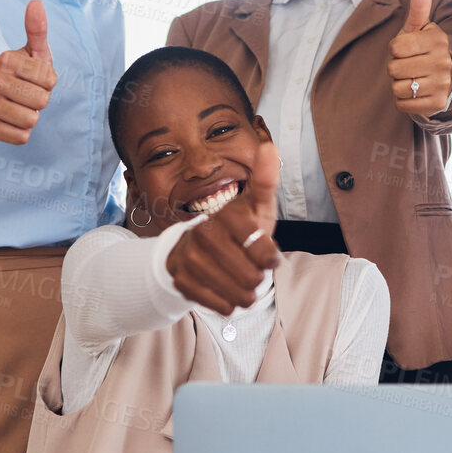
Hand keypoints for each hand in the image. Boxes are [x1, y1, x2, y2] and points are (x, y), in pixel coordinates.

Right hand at [0, 0, 57, 144]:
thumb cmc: (18, 70)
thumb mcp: (30, 49)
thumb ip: (37, 29)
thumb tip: (36, 3)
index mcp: (5, 61)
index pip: (49, 80)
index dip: (47, 81)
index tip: (34, 78)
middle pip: (41, 101)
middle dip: (39, 98)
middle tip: (26, 93)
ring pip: (31, 120)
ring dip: (31, 115)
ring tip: (19, 105)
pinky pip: (21, 137)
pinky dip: (21, 131)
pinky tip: (12, 119)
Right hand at [164, 138, 282, 313]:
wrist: (198, 249)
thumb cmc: (239, 227)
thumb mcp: (256, 205)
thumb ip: (265, 180)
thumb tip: (269, 146)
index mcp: (226, 214)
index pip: (262, 250)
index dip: (270, 258)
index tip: (270, 257)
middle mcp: (203, 233)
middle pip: (251, 277)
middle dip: (258, 277)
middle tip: (252, 269)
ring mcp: (189, 258)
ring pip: (237, 295)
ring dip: (246, 293)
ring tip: (241, 281)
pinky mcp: (181, 280)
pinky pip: (221, 306)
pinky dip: (228, 302)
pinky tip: (224, 288)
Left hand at [387, 0, 451, 116]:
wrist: (446, 79)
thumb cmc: (424, 49)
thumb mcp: (420, 28)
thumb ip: (419, 4)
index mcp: (438, 40)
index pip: (395, 48)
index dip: (395, 50)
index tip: (408, 50)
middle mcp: (443, 62)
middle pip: (394, 69)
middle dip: (396, 68)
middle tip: (410, 66)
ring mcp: (442, 84)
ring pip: (397, 88)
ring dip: (399, 85)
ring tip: (413, 79)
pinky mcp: (437, 104)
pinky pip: (402, 104)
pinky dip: (404, 101)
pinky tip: (416, 93)